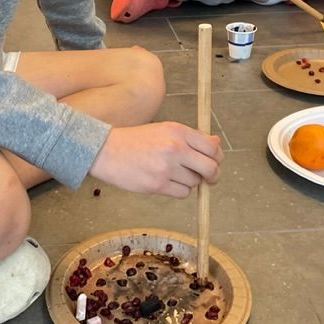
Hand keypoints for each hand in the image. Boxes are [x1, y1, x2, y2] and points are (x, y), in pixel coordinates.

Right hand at [89, 122, 223, 197]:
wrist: (106, 150)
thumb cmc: (135, 140)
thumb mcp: (164, 130)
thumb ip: (190, 137)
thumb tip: (216, 144)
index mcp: (178, 131)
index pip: (212, 147)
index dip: (217, 157)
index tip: (214, 162)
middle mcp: (175, 148)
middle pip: (210, 168)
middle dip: (213, 176)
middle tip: (209, 178)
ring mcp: (166, 167)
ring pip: (195, 183)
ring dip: (190, 182)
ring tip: (173, 174)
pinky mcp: (157, 185)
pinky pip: (182, 193)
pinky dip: (179, 190)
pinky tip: (167, 182)